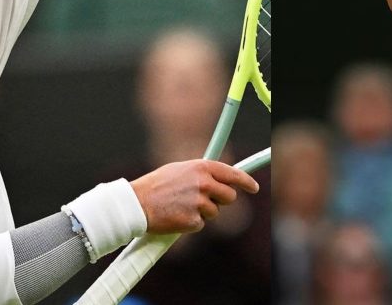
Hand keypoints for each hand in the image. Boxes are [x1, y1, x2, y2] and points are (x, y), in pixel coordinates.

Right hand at [130, 159, 259, 234]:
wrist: (137, 203)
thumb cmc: (156, 185)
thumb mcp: (180, 170)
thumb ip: (201, 173)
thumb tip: (217, 178)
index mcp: (201, 167)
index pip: (233, 174)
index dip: (246, 182)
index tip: (254, 187)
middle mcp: (204, 184)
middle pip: (229, 196)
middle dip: (221, 200)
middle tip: (206, 200)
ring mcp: (199, 203)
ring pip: (215, 212)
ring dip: (203, 212)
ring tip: (182, 206)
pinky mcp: (193, 221)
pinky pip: (200, 224)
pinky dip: (191, 223)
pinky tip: (176, 216)